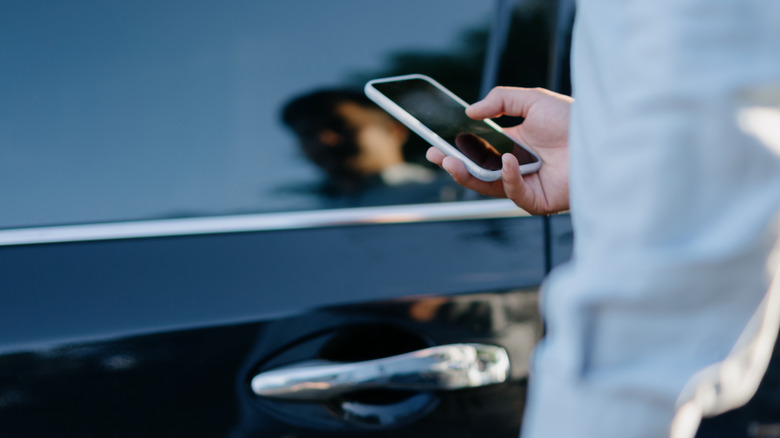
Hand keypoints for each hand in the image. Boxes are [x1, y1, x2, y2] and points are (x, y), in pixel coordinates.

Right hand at [427, 87, 571, 214]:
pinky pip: (513, 193)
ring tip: (451, 161)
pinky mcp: (537, 201)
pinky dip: (507, 177)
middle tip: (435, 155)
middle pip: (476, 171)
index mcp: (512, 146)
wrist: (605, 139)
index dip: (456, 147)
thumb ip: (500, 100)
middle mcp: (515, 168)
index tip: (435, 141)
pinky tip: (508, 161)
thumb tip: (470, 111)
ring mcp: (525, 186)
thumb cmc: (574, 121)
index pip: (476, 151)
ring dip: (467, 174)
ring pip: (487, 186)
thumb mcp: (533, 100)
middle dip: (453, 164)